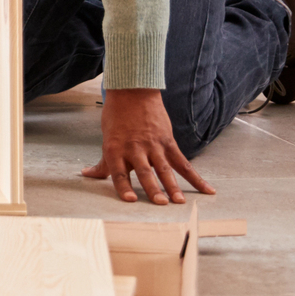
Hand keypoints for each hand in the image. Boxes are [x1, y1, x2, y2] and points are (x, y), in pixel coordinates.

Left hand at [82, 88, 214, 203]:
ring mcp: (153, 145)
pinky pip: (183, 162)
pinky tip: (207, 189)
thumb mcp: (107, 139)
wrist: (133, 92)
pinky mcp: (168, 142)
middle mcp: (134, 148)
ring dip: (173, 185)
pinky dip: (196, 177)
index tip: (130, 200)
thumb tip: (87, 175)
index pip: (118, 172)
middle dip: (153, 188)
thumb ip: (103, 163)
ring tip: (179, 201)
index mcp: (115, 149)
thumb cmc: (117, 118)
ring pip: (164, 168)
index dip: (123, 186)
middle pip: (144, 172)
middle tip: (160, 202)